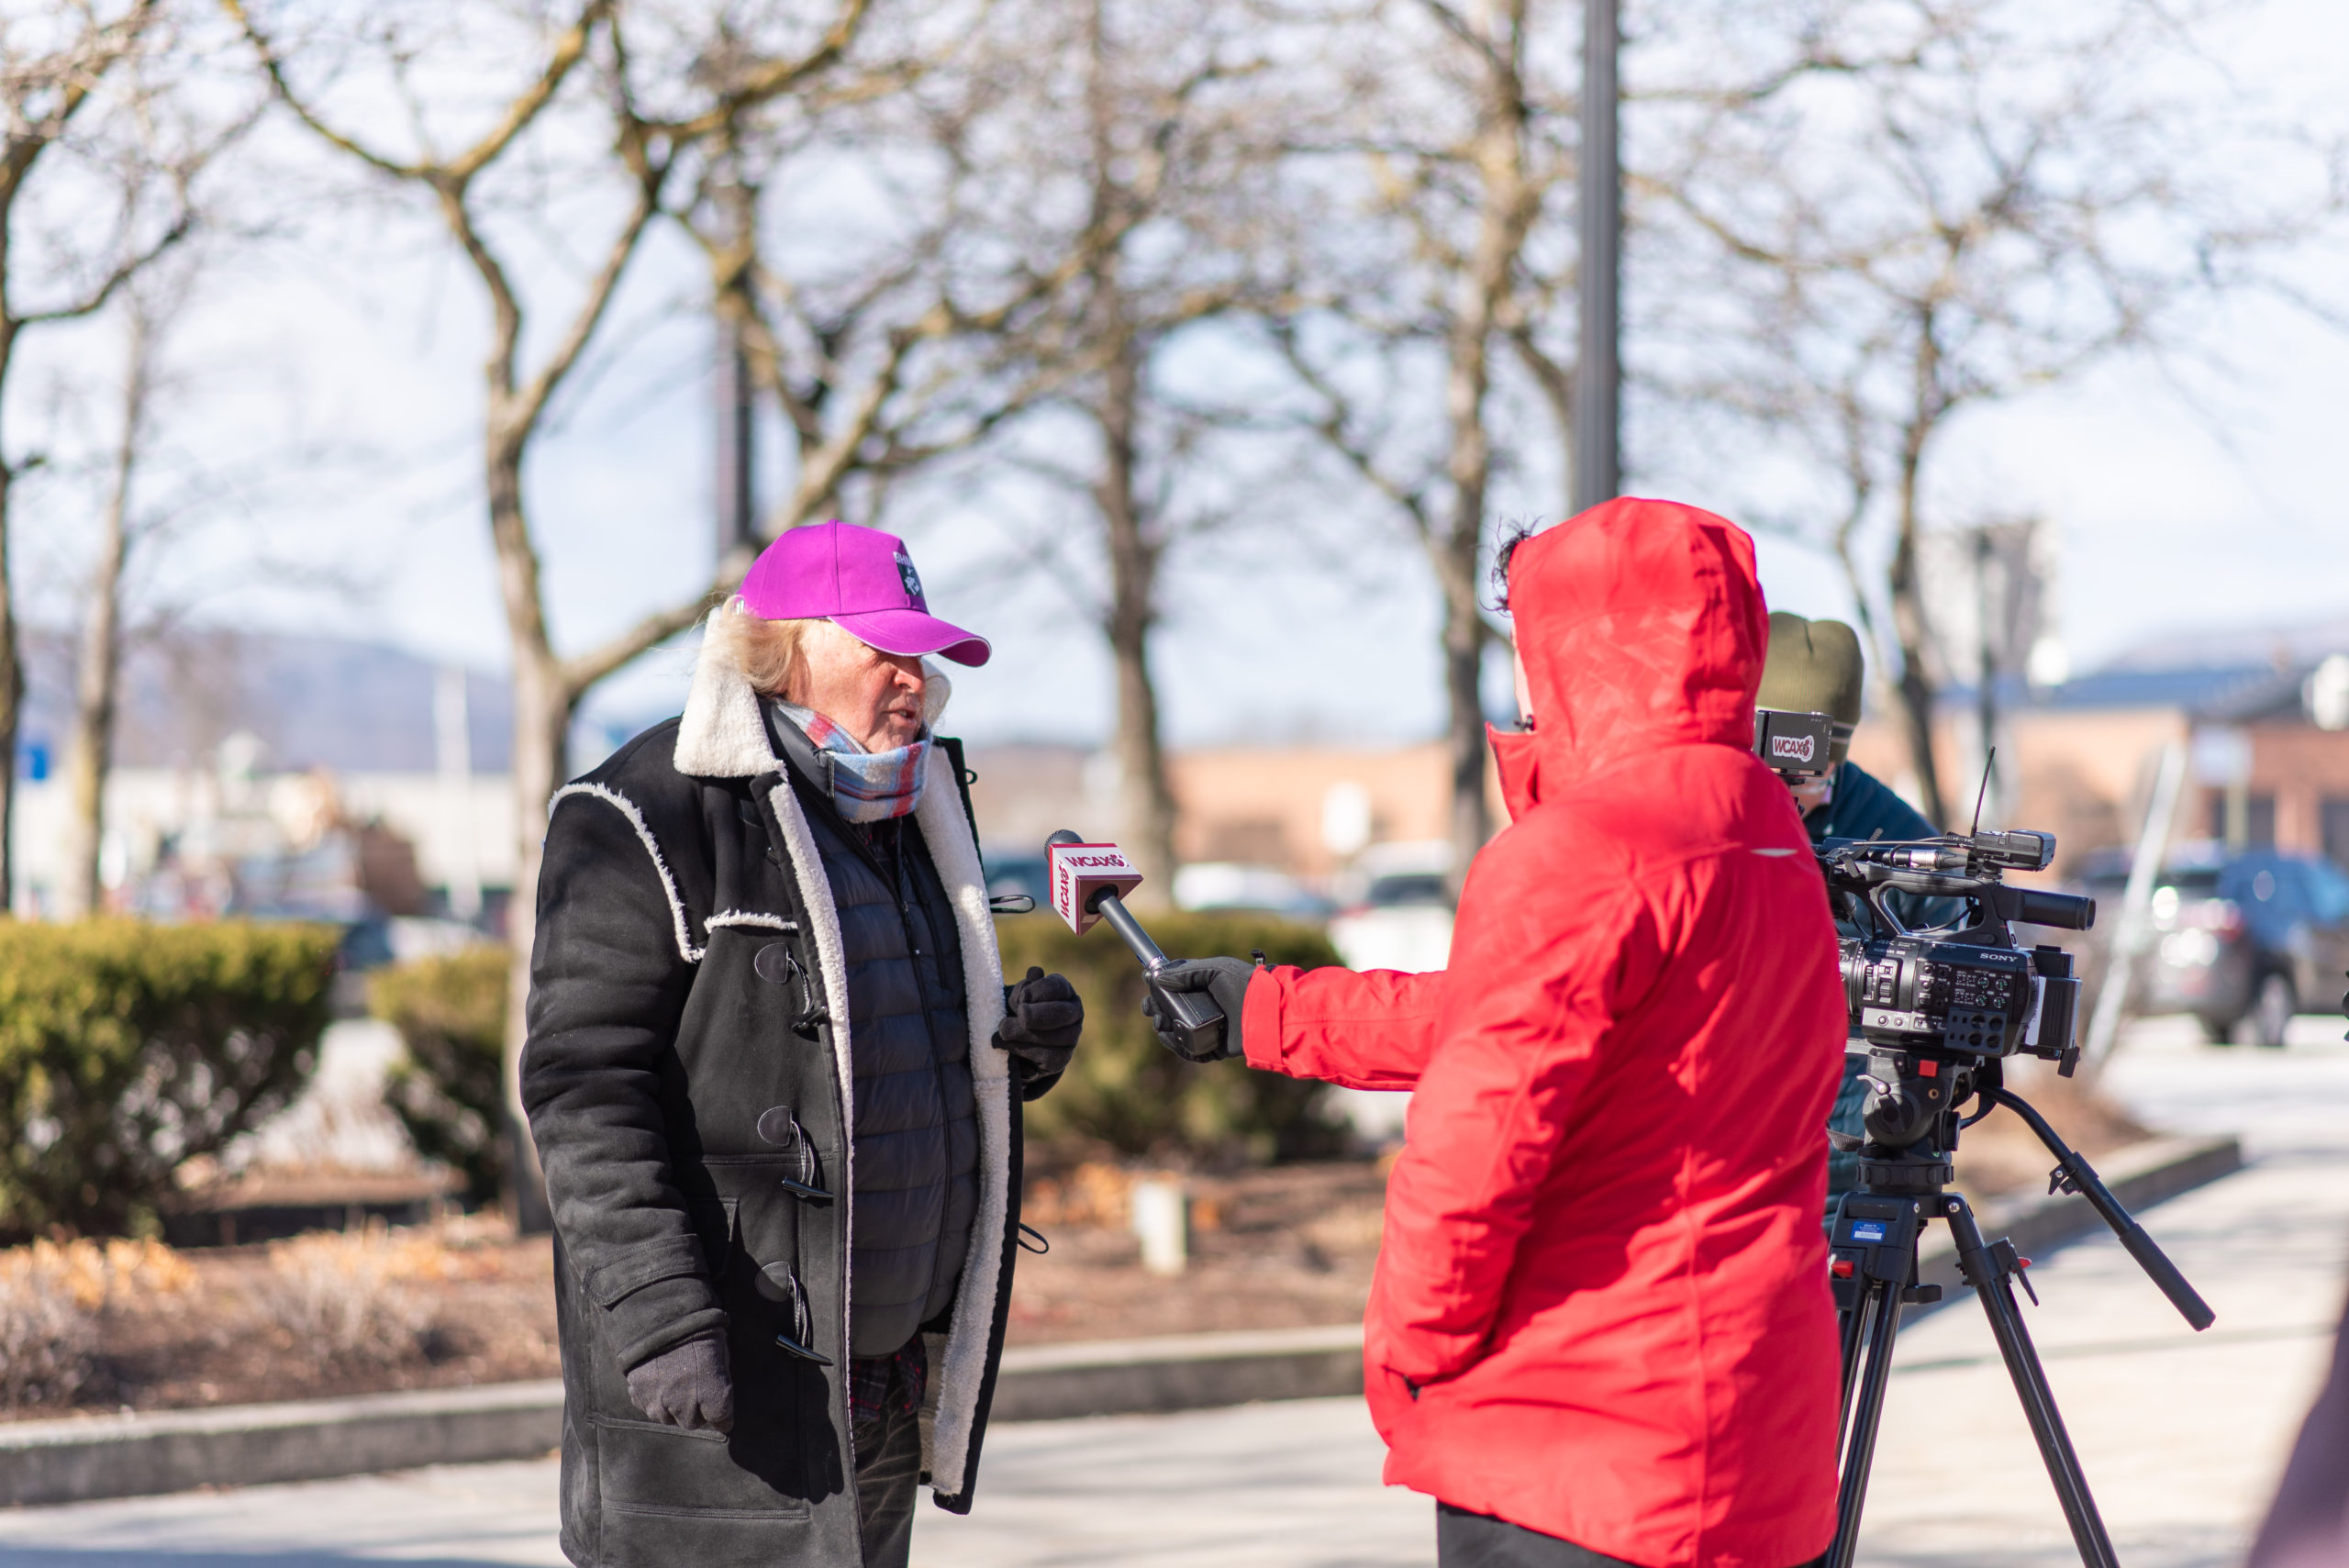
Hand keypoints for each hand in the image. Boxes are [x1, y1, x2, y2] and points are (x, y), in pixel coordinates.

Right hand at [625, 1331, 734, 1432]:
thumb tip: (723, 1397)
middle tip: (696, 1392)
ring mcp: (658, 1401)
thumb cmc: (699, 1330)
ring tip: (675, 1386)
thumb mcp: (720, 1352)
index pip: (721, 1420)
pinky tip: (658, 1382)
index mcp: (712, 1393)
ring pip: (667, 1419)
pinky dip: (654, 1400)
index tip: (721, 1410)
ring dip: (673, 1408)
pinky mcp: (639, 1394)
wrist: (660, 1315)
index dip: (723, 1415)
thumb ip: (721, 1380)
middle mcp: (684, 1404)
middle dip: (696, 1411)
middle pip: (692, 1422)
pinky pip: (647, 1407)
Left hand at [995, 966, 1083, 1078]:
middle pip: (1061, 1013)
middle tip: (1019, 1015)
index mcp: (1064, 991)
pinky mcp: (1061, 1060)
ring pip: (1053, 1037)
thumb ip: (1026, 988)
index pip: (1058, 987)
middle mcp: (1073, 1013)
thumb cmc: (1015, 1012)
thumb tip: (1035, 972)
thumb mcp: (1017, 998)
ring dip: (1024, 1034)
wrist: (1011, 1041)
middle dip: (1037, 1015)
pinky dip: (1025, 1051)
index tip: (1023, 998)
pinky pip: (1047, 1057)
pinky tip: (1009, 1046)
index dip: (1040, 991)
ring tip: (1002, 1031)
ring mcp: (1071, 1038)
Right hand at [1141, 956, 1256, 1062]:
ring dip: (1163, 1027)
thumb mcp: (1216, 969)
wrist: (1266, 1011)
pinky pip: (1189, 1049)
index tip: (1147, 985)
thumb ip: (1187, 972)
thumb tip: (1158, 977)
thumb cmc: (1243, 985)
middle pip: (1169, 1011)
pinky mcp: (1212, 1047)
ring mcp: (1206, 1028)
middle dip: (1155, 1009)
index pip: (1172, 989)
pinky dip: (1177, 1046)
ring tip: (1161, 1023)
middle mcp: (1203, 1009)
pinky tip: (1170, 1037)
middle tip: (1151, 1009)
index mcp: (1202, 988)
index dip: (1157, 988)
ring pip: (1175, 1031)